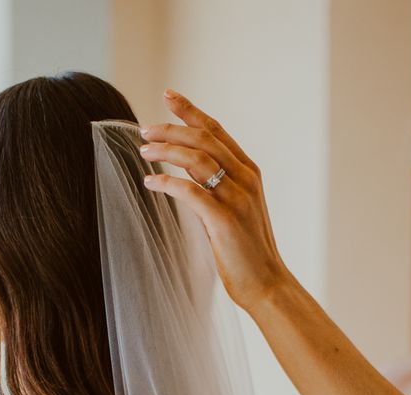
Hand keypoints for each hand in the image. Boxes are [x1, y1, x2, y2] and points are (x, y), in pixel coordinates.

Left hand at [140, 89, 290, 312]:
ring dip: (166, 151)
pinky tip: (151, 183)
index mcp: (248, 172)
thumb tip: (187, 177)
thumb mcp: (233, 210)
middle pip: (203, 138)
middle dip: (171, 128)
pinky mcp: (225, 219)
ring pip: (197, 159)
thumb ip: (216, 189)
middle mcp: (245, 178)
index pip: (216, 131)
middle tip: (144, 129)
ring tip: (143, 151)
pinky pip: (191, 191)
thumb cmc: (245, 251)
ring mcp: (237, 197)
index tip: (169, 95)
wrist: (266, 283)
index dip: (191, 110)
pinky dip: (167, 183)